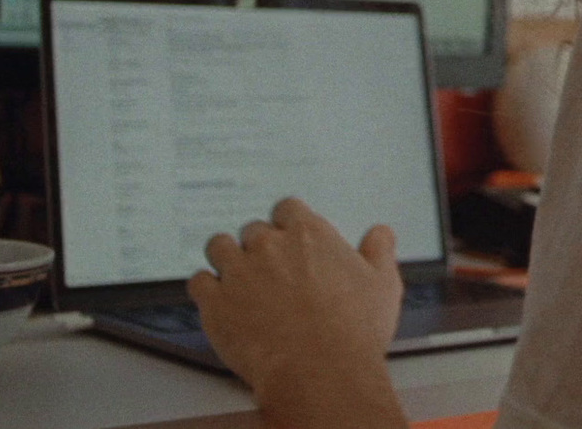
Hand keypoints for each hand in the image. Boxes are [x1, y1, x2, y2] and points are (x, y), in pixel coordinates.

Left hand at [188, 197, 408, 428]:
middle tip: (270, 271)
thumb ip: (380, 251)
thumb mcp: (383, 285)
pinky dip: (206, 289)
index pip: (287, 208)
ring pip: (219, 247)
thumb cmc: (354, 332)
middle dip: (260, 247)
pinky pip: (198, 282)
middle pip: (253, 229)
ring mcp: (238, 272)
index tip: (291, 239)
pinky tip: (218, 300)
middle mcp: (269, 245)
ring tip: (237, 278)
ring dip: (227, 258)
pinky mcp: (215, 302)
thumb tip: (381, 233)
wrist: (320, 373)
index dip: (288, 224)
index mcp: (308, 234)